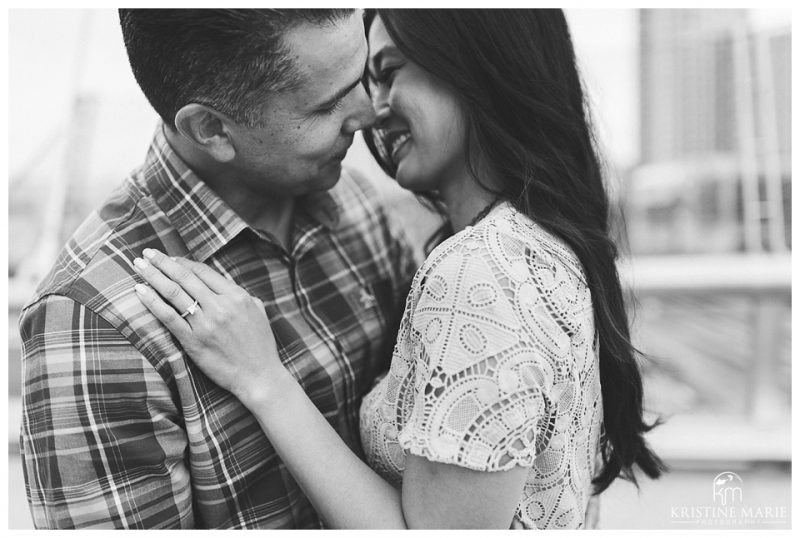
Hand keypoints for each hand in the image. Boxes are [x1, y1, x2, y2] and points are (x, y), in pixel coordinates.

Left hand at [132, 248, 283, 403]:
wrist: (259, 377)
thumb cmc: (260, 346)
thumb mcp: (258, 312)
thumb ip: (242, 295)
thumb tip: (224, 284)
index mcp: (237, 296)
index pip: (203, 271)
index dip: (183, 262)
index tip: (170, 258)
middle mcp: (220, 306)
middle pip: (185, 277)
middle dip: (162, 262)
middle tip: (147, 252)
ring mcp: (205, 323)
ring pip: (173, 292)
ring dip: (153, 275)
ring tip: (138, 264)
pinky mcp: (193, 341)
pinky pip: (168, 316)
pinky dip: (152, 301)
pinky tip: (140, 290)